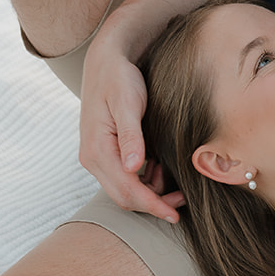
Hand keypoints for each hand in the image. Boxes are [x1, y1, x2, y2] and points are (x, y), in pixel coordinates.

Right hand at [78, 24, 183, 220]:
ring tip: (175, 182)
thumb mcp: (128, 103)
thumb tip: (134, 168)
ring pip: (123, 190)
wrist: (107, 61)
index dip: (152, 205)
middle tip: (182, 202)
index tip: (175, 214)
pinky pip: (124, 178)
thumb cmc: (119, 78)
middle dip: (153, 204)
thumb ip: (131, 135)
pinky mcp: (105, 153)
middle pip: (123, 197)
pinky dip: (144, 182)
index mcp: (96, 150)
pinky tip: (160, 170)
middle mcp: (92, 159)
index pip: (126, 190)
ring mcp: (97, 157)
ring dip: (149, 193)